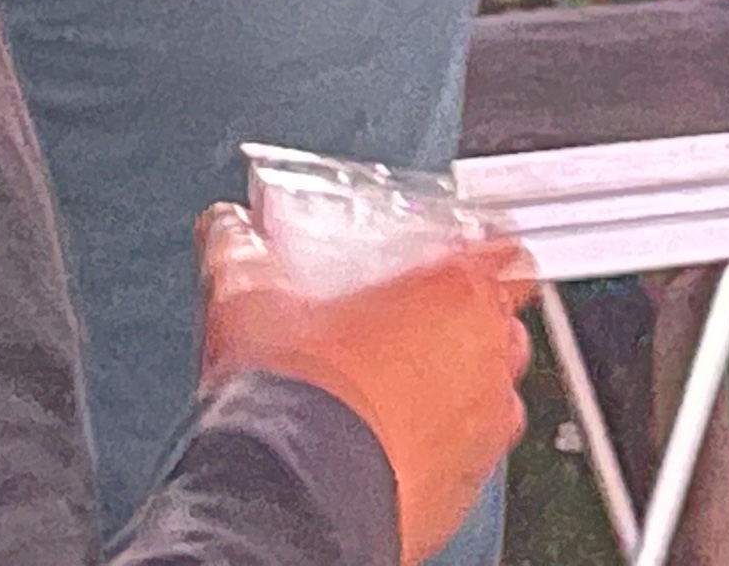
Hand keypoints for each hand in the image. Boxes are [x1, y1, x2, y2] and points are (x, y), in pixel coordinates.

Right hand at [199, 206, 533, 563]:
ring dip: (457, 387)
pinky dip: (447, 445)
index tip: (454, 268)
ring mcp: (488, 416)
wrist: (296, 495)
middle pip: (497, 321)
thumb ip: (245, 256)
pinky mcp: (472, 477)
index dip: (480, 258)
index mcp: (454, 289)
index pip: (501, 252)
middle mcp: (487, 348)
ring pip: (491, 388)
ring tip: (396, 397)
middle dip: (460, 327)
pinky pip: (474, 450)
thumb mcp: (255, 303)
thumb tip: (227, 232)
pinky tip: (397, 445)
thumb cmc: (296, 396)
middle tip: (405, 337)